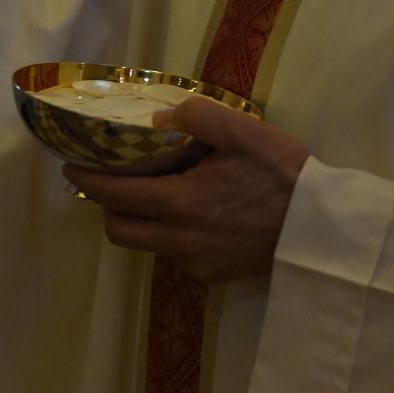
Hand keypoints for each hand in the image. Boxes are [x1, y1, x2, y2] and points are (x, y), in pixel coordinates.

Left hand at [63, 98, 309, 283]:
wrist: (322, 228)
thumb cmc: (282, 174)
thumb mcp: (243, 130)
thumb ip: (195, 116)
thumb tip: (159, 118)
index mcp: (180, 202)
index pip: (114, 195)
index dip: (87, 180)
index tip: (72, 168)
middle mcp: (179, 239)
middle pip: (118, 230)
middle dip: (107, 207)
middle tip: (114, 183)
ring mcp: (194, 262)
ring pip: (145, 245)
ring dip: (140, 222)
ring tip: (157, 196)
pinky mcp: (212, 276)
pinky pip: (175, 256)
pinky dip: (172, 235)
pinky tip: (195, 215)